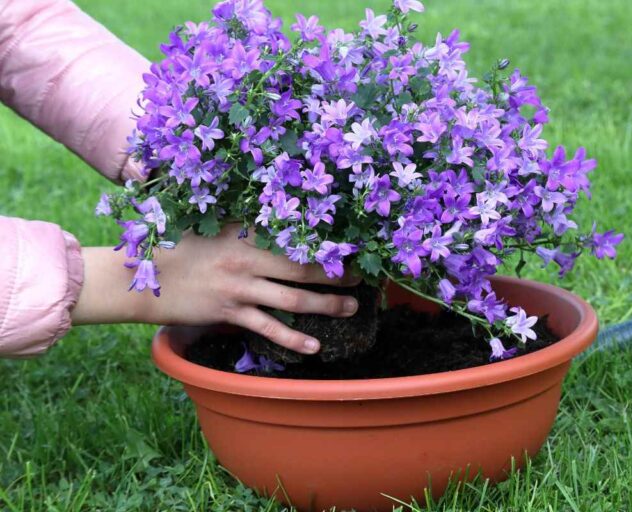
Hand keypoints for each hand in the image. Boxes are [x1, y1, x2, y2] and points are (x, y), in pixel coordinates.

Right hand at [72, 224, 359, 354]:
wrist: (140, 278)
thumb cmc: (178, 246)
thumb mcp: (211, 226)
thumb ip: (244, 224)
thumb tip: (276, 220)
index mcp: (245, 233)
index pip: (294, 236)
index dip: (324, 242)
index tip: (350, 244)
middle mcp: (247, 259)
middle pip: (303, 267)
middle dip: (337, 273)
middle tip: (362, 278)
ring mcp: (240, 287)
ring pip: (293, 298)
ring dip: (326, 304)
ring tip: (351, 309)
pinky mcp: (230, 312)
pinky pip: (268, 327)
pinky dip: (293, 337)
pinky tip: (314, 345)